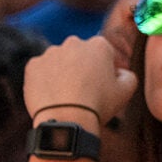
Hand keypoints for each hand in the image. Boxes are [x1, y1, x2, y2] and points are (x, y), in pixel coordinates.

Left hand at [22, 36, 136, 126]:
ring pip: (59, 61)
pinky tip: (52, 94)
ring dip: (62, 72)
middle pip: (80, 54)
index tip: (104, 85)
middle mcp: (74, 43)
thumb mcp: (127, 90)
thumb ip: (128, 75)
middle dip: (82, 67)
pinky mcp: (32, 65)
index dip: (106, 70)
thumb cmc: (99, 104)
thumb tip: (120, 72)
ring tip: (65, 94)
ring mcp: (51, 53)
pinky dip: (45, 79)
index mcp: (99, 44)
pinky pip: (40, 70)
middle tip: (84, 89)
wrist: (66, 119)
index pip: (104, 53)